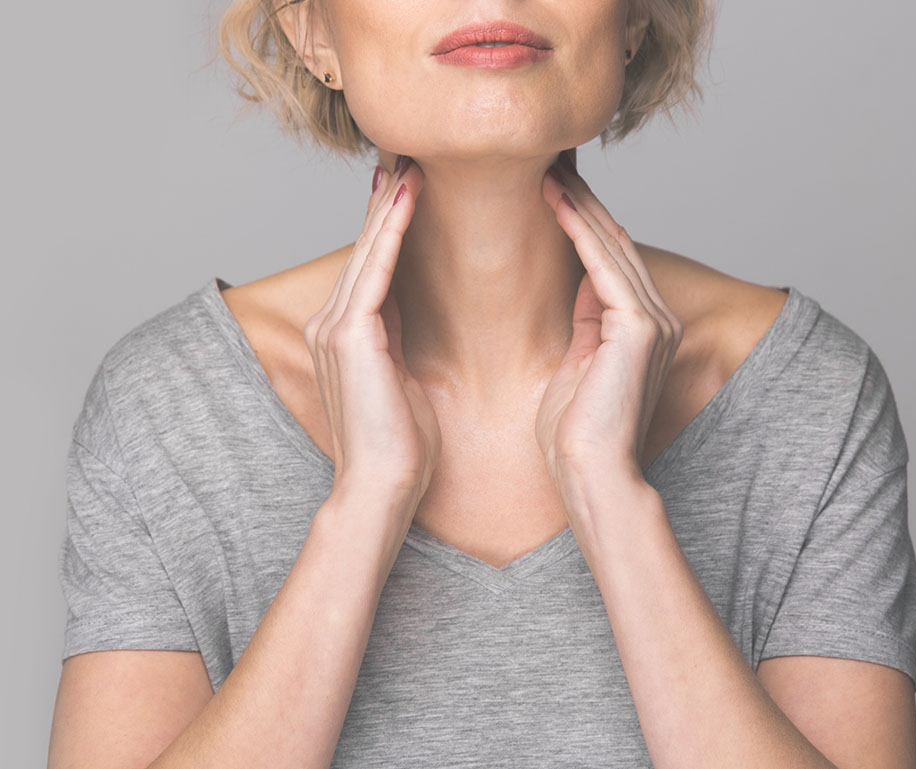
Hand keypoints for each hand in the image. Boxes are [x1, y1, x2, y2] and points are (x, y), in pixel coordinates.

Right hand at [303, 156, 440, 511]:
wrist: (383, 486)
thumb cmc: (400, 443)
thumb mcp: (401, 377)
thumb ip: (394, 337)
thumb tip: (403, 309)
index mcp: (347, 335)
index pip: (371, 267)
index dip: (388, 226)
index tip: (407, 188)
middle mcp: (332, 324)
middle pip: (365, 250)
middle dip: (386, 203)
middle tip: (406, 157)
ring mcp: (335, 328)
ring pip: (368, 252)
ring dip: (389, 205)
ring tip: (409, 163)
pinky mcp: (350, 335)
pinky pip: (376, 270)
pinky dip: (392, 232)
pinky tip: (407, 198)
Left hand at [536, 149, 683, 489]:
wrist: (589, 474)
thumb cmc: (576, 433)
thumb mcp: (578, 364)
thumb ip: (586, 322)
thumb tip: (579, 283)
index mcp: (641, 328)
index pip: (609, 260)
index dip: (582, 221)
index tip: (552, 188)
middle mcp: (656, 318)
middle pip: (614, 243)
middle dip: (581, 201)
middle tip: (551, 162)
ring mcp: (653, 321)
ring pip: (610, 246)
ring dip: (578, 204)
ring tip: (549, 168)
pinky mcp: (639, 328)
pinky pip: (603, 265)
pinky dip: (578, 229)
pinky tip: (554, 198)